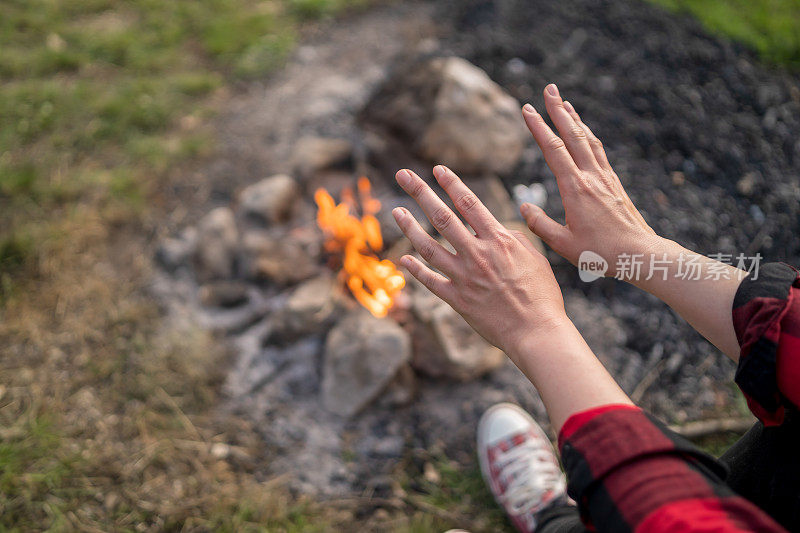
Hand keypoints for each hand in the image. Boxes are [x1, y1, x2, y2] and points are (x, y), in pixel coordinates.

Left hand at [392, 165, 566, 358]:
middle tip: (403, 175)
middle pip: (442, 217)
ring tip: (396, 211)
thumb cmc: (542, 295)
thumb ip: (513, 238)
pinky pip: (430, 281)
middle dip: (420, 192)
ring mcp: (464, 277)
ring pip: (429, 247)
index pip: (469, 203)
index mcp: (498, 241)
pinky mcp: (457, 300)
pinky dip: (415, 269)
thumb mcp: (535, 257)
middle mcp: (477, 254)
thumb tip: (496, 229)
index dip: (451, 183)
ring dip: (409, 227)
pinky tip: (404, 258)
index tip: (436, 169)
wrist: (536, 332)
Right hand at [519, 84, 658, 276]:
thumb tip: (524, 207)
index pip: (553, 150)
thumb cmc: (601, 253)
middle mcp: (592, 177)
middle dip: (558, 110)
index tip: (527, 109)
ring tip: (565, 103)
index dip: (538, 127)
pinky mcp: (614, 184)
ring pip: (588, 140)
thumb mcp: (562, 244)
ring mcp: (605, 178)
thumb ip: (540, 224)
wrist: (640, 255)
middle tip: (548, 89)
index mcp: (575, 189)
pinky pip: (598, 152)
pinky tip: (584, 134)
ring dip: (575, 120)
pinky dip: (588, 136)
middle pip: (572, 135)